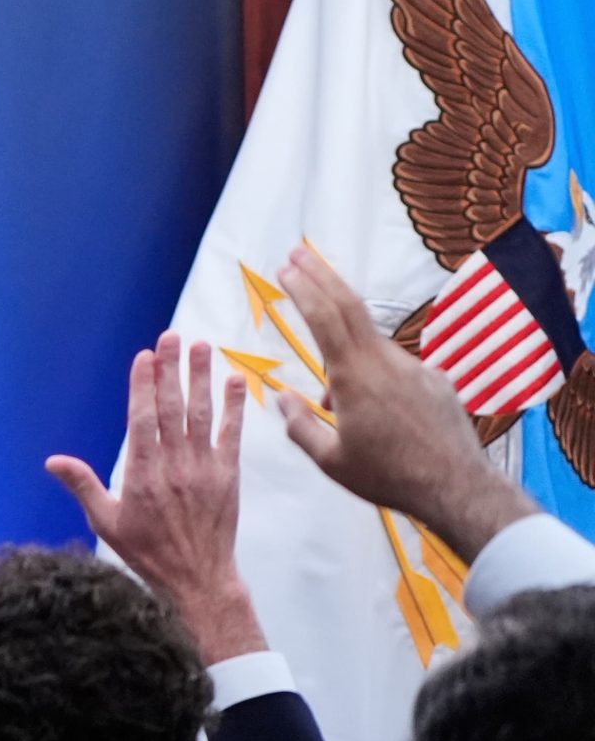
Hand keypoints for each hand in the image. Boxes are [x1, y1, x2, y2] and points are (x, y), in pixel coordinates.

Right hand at [47, 333, 264, 661]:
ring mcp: (203, 469)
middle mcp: (174, 466)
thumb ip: (83, 486)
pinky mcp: (228, 476)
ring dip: (201, 378)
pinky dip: (234, 407)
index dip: (144, 385)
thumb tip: (52, 461)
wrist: (197, 580)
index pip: (142, 419)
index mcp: (142, 474)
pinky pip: (231, 435)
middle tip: (172, 336)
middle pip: (172, 408)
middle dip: (171, 369)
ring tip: (202, 346)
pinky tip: (236, 380)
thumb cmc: (146, 553)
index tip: (145, 356)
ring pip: (202, 414)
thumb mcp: (106, 522)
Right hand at [277, 245, 535, 560]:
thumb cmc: (388, 477)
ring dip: (348, 360)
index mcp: (355, 377)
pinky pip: (398, 370)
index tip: (284, 267)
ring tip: (340, 409)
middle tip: (297, 252)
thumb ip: (300, 426)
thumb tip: (283, 398)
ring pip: (371, 348)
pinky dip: (379, 380)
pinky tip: (383, 417)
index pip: (324, 318)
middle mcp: (386, 362)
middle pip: (349, 305)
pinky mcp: (438, 381)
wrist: (456, 488)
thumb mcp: (330, 461)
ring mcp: (416, 368)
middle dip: (320, 274)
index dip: (302, 288)